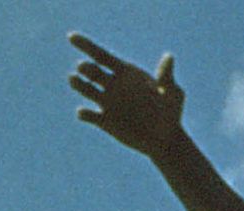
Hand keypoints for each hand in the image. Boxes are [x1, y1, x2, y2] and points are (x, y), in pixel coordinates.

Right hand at [68, 33, 184, 158]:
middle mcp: (113, 85)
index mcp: (126, 73)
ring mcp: (107, 103)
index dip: (86, 45)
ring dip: (77, 84)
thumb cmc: (171, 113)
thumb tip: (169, 57)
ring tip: (74, 79)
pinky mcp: (105, 122)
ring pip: (85, 89)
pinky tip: (85, 113)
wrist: (166, 139)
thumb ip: (166, 77)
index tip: (71, 36)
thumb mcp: (172, 94)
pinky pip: (88, 115)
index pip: (102, 55)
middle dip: (85, 68)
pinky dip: (83, 113)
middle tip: (86, 69)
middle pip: (91, 71)